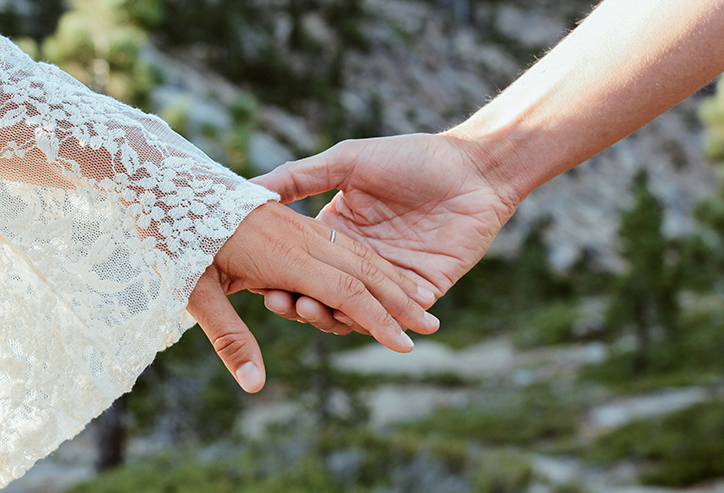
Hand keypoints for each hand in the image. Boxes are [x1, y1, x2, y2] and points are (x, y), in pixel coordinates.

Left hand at [186, 201, 438, 392]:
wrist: (170, 178)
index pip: (346, 294)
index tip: (406, 345)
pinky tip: (381, 269)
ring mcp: (303, 226)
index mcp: (286, 258)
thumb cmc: (177, 237)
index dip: (377, 320)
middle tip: (432, 326)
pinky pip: (343, 242)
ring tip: (419, 299)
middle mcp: (304, 240)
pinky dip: (370, 260)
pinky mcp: (297, 220)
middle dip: (400, 301)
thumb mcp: (196, 293)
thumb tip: (255, 386)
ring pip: (359, 253)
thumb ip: (230, 338)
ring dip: (392, 278)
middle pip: (365, 272)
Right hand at [252, 133, 518, 327]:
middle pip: (324, 293)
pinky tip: (352, 318)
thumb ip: (301, 176)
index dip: (280, 274)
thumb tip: (251, 189)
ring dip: (329, 315)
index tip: (257, 280)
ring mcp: (393, 278)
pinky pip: (395, 317)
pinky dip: (373, 322)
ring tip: (309, 308)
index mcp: (341, 231)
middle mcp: (363, 260)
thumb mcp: (346, 161)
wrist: (472, 168)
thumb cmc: (410, 158)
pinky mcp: (424, 291)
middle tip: (278, 300)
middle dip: (299, 301)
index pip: (304, 263)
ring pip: (355, 312)